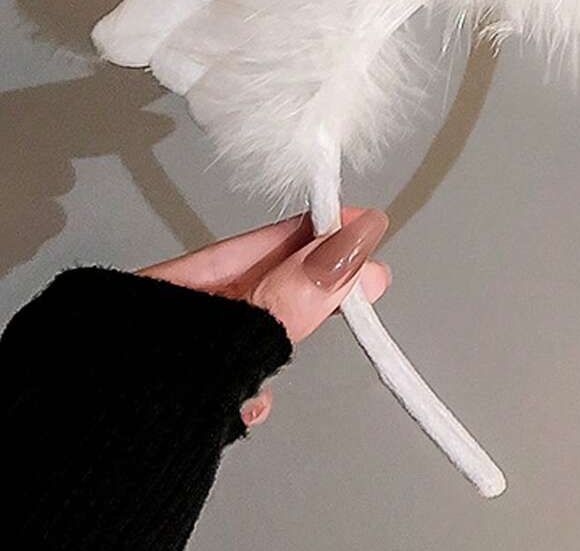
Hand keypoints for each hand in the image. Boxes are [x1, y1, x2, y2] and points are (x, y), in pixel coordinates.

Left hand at [137, 208, 389, 426]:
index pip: (252, 246)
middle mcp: (159, 321)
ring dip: (278, 337)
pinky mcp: (170, 411)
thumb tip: (344, 250)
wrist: (76, 492)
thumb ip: (286, 296)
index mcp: (160, 287)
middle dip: (309, 282)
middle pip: (250, 289)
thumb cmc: (127, 409)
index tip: (358, 224)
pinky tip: (255, 404)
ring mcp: (163, 366)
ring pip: (238, 338)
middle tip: (366, 275)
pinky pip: (220, 386)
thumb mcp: (222, 339)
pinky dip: (245, 389)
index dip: (308, 232)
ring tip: (318, 330)